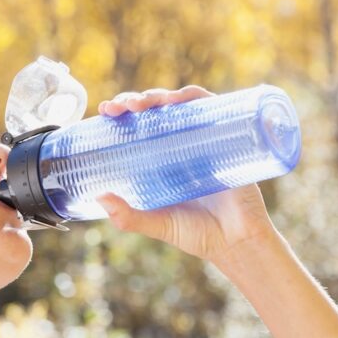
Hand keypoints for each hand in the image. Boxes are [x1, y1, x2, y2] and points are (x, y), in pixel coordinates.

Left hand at [95, 86, 276, 262]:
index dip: (122, 113)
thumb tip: (99, 197)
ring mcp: (203, 139)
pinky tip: (179, 100)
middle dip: (136, 100)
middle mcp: (181, 145)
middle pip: (156, 110)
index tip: (105, 110)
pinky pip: (212, 107)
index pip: (138, 126)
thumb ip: (129, 218)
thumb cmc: (199, 234)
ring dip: (160, 95)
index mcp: (161, 160)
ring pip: (180, 104)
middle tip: (120, 107)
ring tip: (142, 104)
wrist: (238, 242)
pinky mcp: (226, 138)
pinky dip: (195, 98)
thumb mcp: (158, 225)